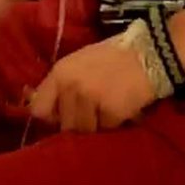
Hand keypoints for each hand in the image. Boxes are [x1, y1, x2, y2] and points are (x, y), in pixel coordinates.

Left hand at [29, 35, 156, 132]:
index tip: (60, 117)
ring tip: (106, 110)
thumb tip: (42, 108)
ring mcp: (91, 99)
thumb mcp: (76, 64)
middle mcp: (71, 86)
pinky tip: (121, 109)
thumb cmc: (109, 57)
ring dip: (96, 125)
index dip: (50, 116)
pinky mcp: (111, 111)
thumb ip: (60, 86)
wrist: (145, 54)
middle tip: (92, 112)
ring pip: (85, 131)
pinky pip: (107, 129)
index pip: (38, 109)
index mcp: (59, 73)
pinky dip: (115, 124)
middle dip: (77, 123)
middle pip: (65, 125)